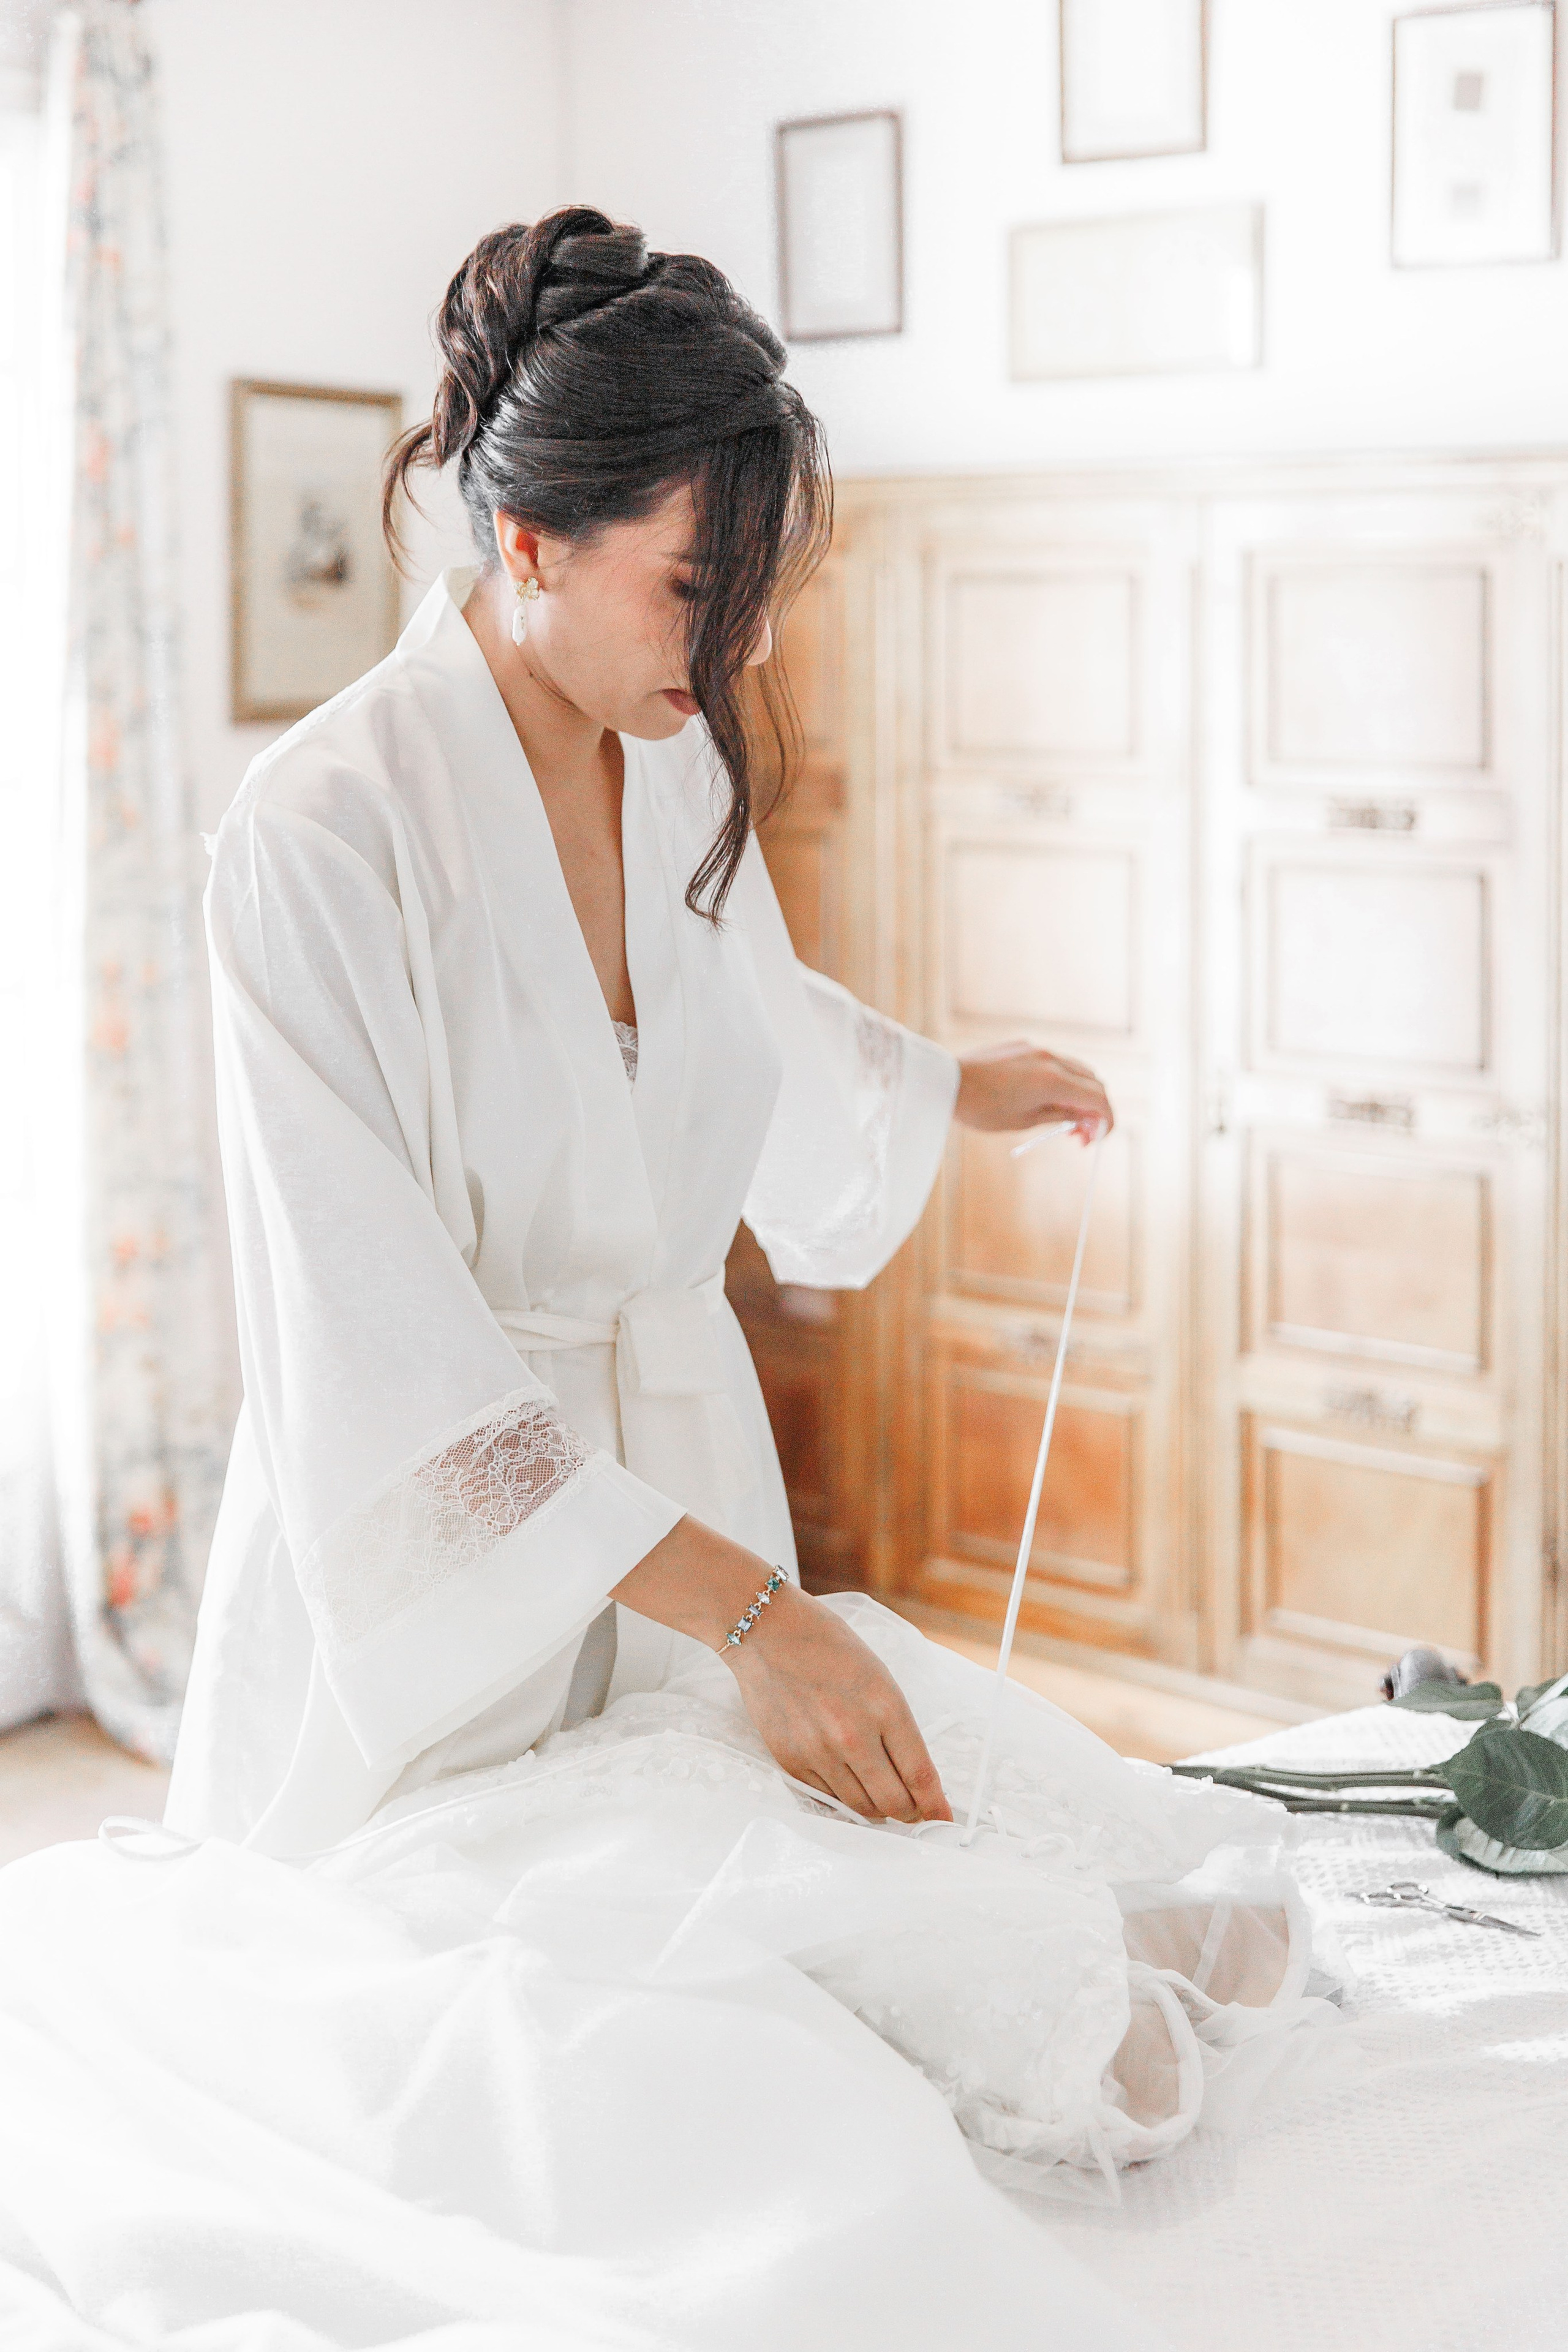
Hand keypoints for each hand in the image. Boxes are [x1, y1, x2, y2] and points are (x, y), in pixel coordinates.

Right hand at [724, 1584, 952, 1824]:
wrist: (768, 1633)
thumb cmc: (829, 1647)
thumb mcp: (879, 1678)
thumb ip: (896, 1727)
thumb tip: (912, 1775)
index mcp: (885, 1707)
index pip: (920, 1775)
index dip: (936, 1806)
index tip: (943, 1819)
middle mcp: (853, 1735)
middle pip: (894, 1802)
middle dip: (910, 1814)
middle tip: (914, 1812)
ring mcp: (819, 1752)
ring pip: (861, 1807)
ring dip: (878, 1810)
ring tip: (882, 1800)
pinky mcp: (791, 1761)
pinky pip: (828, 1798)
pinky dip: (844, 1798)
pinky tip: (849, 1784)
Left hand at [954, 1040, 1111, 1143]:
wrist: (945, 1082)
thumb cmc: (980, 1108)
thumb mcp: (1024, 1121)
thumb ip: (1060, 1116)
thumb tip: (1084, 1119)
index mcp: (1054, 1080)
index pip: (1098, 1098)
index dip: (1106, 1120)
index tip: (1099, 1138)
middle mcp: (1051, 1059)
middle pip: (1093, 1082)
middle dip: (1094, 1109)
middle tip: (1080, 1136)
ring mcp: (1037, 1049)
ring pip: (1076, 1070)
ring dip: (1080, 1094)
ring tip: (1065, 1121)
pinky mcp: (1024, 1046)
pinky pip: (1055, 1062)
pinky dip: (1062, 1081)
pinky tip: (1047, 1100)